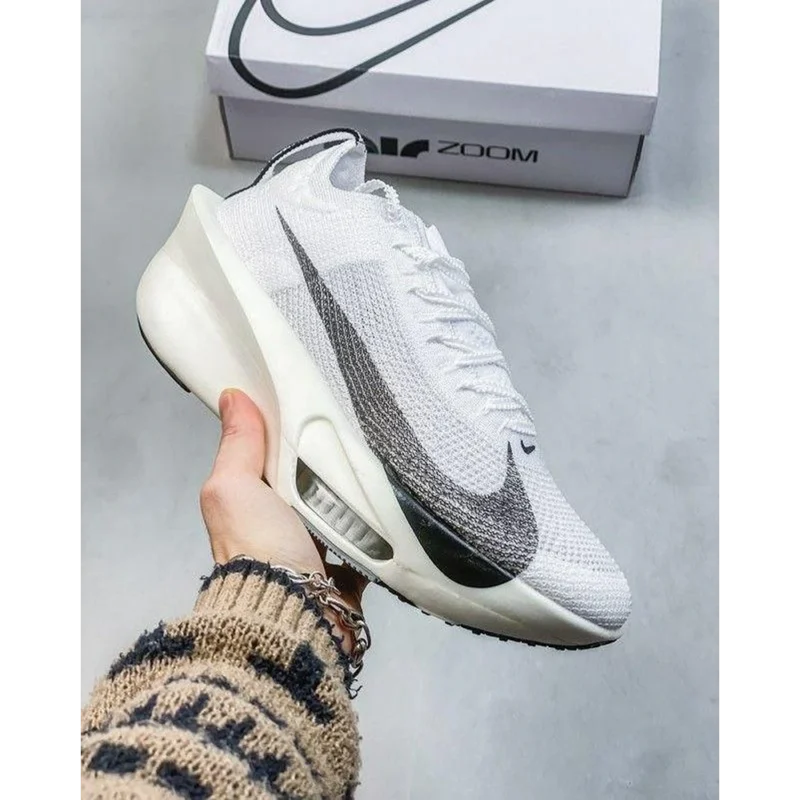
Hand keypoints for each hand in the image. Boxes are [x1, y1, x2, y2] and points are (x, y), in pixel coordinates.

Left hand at [200, 388, 367, 651]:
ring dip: (356, 497)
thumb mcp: (233, 487)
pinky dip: (379, 530)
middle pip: (311, 484)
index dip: (288, 433)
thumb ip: (238, 445)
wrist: (291, 614)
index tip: (315, 403)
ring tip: (384, 460)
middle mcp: (280, 530)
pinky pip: (368, 544)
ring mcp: (315, 555)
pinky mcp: (348, 576)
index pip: (272, 459)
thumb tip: (231, 397)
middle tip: (360, 429)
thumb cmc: (257, 548)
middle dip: (330, 465)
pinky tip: (395, 506)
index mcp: (251, 505)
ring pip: (342, 513)